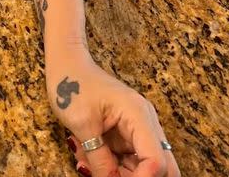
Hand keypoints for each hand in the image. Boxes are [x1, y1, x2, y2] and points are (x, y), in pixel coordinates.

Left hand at [45, 44, 179, 176]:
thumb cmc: (72, 84)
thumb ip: (100, 161)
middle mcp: (145, 123)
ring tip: (89, 161)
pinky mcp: (127, 134)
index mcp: (138, 115)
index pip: (156, 161)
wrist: (66, 63)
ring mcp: (138, 129)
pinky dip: (113, 167)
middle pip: (163, 166)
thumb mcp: (83, 125)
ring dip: (120, 173)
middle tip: (108, 176)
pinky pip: (129, 161)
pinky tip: (89, 158)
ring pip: (144, 168)